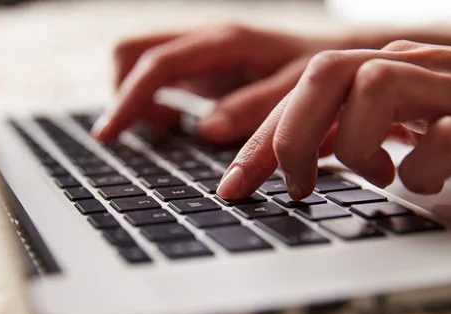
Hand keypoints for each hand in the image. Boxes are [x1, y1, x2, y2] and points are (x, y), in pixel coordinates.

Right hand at [94, 24, 347, 142]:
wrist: (342, 58)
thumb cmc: (323, 74)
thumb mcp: (297, 91)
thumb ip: (254, 108)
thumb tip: (207, 129)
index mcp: (223, 41)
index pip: (157, 63)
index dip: (128, 99)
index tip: (108, 136)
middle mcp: (205, 40)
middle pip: (132, 51)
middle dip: (123, 93)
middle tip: (141, 135)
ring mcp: (200, 53)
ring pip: (141, 64)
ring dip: (139, 100)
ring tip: (169, 131)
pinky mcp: (202, 67)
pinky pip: (159, 80)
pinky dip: (155, 104)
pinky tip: (178, 125)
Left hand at [217, 40, 450, 199]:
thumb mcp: (396, 124)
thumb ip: (344, 128)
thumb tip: (287, 156)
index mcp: (386, 67)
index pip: (304, 88)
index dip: (259, 138)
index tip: (233, 186)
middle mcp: (416, 67)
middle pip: (326, 72)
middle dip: (292, 137)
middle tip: (296, 186)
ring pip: (377, 88)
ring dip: (357, 147)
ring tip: (375, 177)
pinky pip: (445, 137)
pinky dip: (421, 172)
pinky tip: (423, 184)